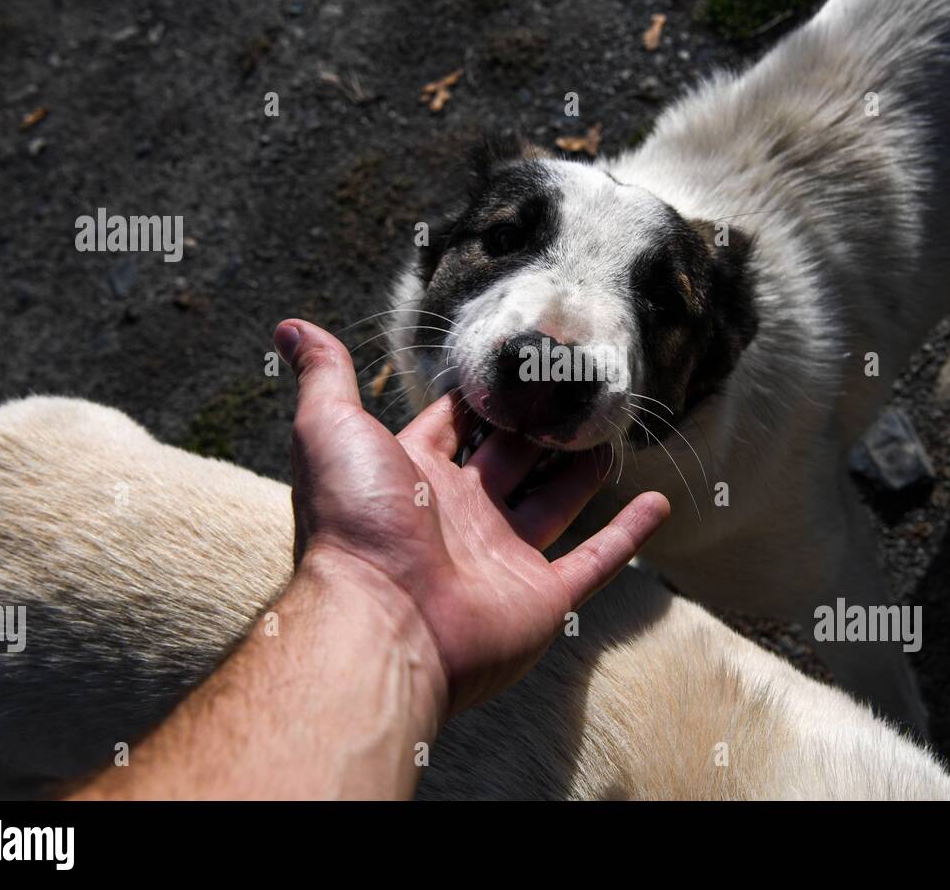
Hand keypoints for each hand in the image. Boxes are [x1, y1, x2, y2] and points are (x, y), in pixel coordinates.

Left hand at [274, 319, 669, 718]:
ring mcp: (504, 558)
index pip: (455, 425)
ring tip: (611, 429)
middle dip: (541, 425)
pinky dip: (627, 536)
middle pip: (512, 460)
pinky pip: (594, 562)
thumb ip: (325, 378)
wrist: (382, 623)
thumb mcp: (329, 430)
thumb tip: (291, 327)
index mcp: (416, 477)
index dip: (484, 395)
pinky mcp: (541, 598)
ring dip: (583, 468)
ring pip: (555, 503)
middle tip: (578, 387)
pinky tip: (658, 505)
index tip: (519, 359)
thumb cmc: (354, 522)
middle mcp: (461, 516)